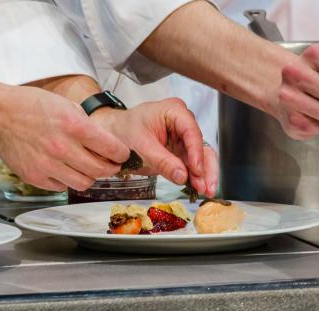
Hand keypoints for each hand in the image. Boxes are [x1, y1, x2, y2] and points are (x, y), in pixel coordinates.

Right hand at [0, 86, 129, 190]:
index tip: (123, 155)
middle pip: (101, 170)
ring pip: (84, 183)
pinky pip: (62, 187)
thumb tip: (104, 142)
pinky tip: (64, 169)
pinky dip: (67, 180)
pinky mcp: (35, 177)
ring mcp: (48, 165)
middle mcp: (62, 147)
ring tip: (87, 168)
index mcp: (73, 125)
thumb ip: (86, 124)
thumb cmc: (32, 106)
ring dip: (90, 176)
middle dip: (111, 168)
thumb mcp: (65, 104)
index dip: (121, 154)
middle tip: (110, 165)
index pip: (111, 148)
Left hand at [91, 98, 218, 196]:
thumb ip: (162, 161)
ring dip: (203, 175)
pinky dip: (195, 177)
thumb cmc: (122, 131)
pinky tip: (198, 189)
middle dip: (205, 167)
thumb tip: (182, 176)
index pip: (191, 131)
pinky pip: (191, 165)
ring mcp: (182, 138)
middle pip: (201, 145)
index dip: (196, 152)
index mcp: (174, 111)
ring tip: (205, 191)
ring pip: (200, 157)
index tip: (197, 170)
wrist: (111, 135)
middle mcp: (183, 123)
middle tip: (207, 186)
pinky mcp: (179, 152)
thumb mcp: (140, 146)